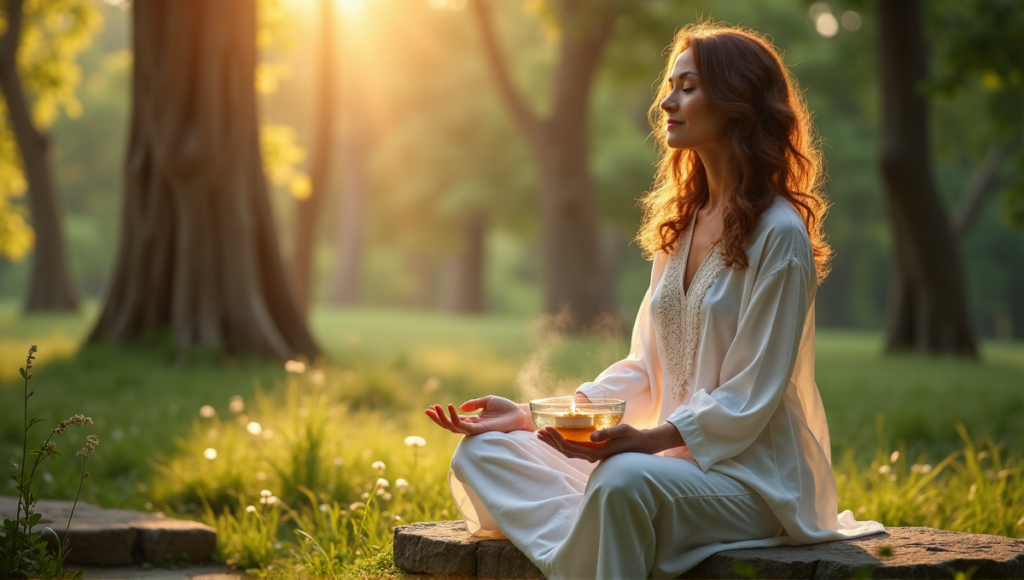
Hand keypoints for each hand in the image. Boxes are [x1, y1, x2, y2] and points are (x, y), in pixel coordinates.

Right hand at [425, 395, 532, 435]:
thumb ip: (474, 403)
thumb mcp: (487, 401)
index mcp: (474, 420)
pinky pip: (464, 425)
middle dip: (437, 419)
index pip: (454, 419)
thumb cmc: (506, 408)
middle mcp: (473, 426)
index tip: (431, 408)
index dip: (442, 415)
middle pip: (450, 425)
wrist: (519, 414)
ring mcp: (476, 429)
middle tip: (427, 410)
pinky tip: (450, 408)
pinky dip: (456, 417)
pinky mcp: (480, 430)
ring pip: (454, 427)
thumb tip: (460, 407)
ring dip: (442, 419)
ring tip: (434, 409)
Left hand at [536, 422, 684, 462]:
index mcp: (595, 452)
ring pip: (567, 451)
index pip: (570, 447)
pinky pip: (573, 448)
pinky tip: (556, 435)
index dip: (557, 439)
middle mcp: (590, 456)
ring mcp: (591, 454)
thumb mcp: (624, 431)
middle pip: (564, 451)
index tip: (547, 428)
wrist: (642, 445)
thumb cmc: (633, 437)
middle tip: (538, 430)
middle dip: (550, 441)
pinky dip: (562, 442)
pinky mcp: (592, 450)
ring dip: (554, 443)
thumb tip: (592, 436)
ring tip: (541, 433)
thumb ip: (609, 433)